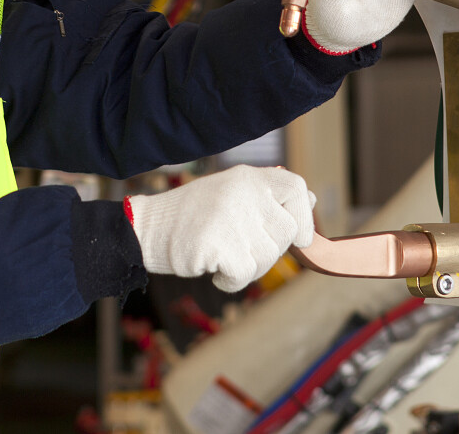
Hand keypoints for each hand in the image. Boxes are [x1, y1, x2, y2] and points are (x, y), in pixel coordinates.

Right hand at [126, 165, 314, 292]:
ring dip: (248, 268)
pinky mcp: (218, 243)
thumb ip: (269, 195)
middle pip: (286, 232)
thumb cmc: (193, 215)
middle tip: (241, 249)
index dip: (304, 216)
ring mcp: (231, 216)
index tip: (299, 237)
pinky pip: (245, 275)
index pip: (296, 188)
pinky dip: (231, 281)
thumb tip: (310, 199)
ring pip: (267, 258)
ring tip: (222, 255)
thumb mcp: (233, 193)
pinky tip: (214, 270)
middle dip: (270, 251)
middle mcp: (243, 191)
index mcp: (248, 177)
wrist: (148, 229)